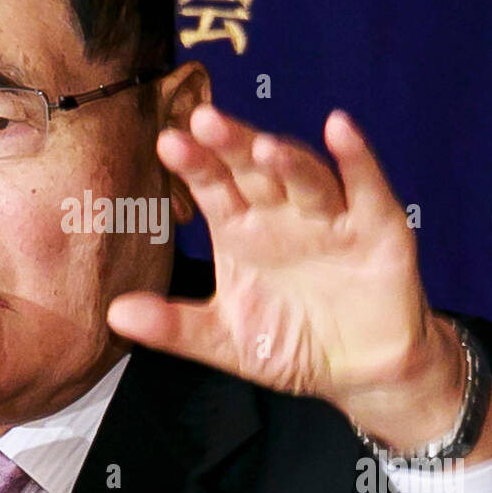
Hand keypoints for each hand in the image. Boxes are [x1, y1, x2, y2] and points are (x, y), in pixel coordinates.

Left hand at [107, 103, 465, 452]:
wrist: (360, 372)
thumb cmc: (289, 344)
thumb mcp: (226, 341)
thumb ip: (174, 327)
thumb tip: (114, 315)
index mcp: (241, 230)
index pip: (213, 188)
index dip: (194, 165)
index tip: (168, 142)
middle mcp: (281, 213)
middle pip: (254, 170)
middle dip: (231, 146)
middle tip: (204, 120)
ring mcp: (329, 216)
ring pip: (305, 177)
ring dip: (287, 160)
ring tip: (262, 147)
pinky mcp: (377, 227)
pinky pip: (366, 187)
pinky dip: (356, 158)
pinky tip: (340, 129)